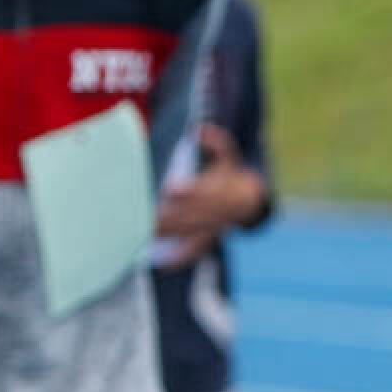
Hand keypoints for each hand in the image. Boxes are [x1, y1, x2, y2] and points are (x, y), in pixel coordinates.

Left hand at [154, 123, 265, 267]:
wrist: (249, 200)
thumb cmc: (230, 173)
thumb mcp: (229, 154)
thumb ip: (217, 141)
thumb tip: (201, 128)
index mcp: (216, 189)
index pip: (199, 190)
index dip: (184, 190)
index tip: (169, 189)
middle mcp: (212, 210)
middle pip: (187, 214)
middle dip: (166, 216)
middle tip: (141, 216)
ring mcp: (210, 226)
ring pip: (185, 231)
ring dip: (165, 233)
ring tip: (142, 234)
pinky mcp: (208, 237)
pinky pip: (194, 250)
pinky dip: (180, 257)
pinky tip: (162, 262)